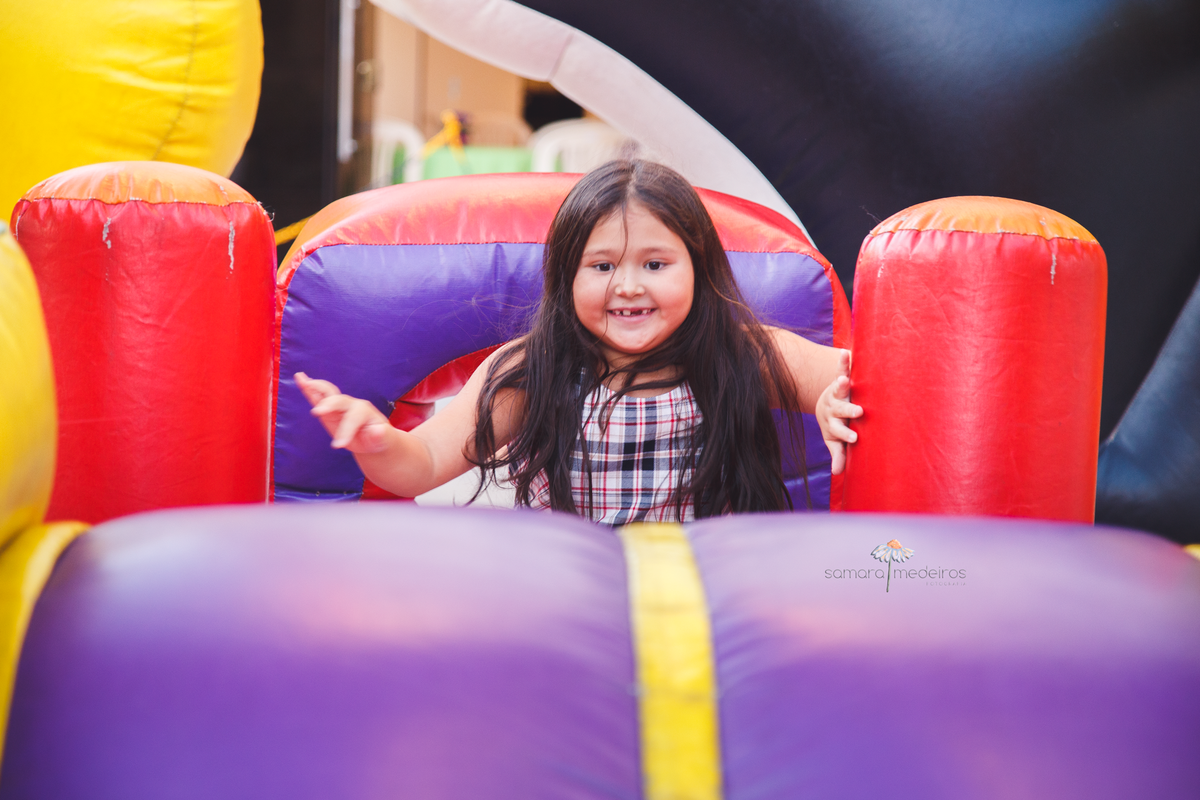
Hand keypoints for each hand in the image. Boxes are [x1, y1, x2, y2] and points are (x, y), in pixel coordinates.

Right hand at [294, 372, 391, 452]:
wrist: (374, 438)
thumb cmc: (379, 438)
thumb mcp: (383, 439)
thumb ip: (380, 435)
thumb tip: (378, 430)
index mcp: (365, 411)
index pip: (354, 418)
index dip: (346, 430)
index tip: (338, 446)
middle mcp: (351, 404)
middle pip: (339, 401)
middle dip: (329, 405)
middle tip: (318, 413)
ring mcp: (339, 405)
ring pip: (328, 393)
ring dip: (316, 387)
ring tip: (303, 381)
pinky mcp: (329, 410)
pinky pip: (318, 397)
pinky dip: (309, 388)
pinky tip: (300, 379)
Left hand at [814, 349, 861, 474]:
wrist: (824, 405)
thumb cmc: (835, 425)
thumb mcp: (835, 440)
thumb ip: (838, 454)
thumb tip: (837, 474)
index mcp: (834, 424)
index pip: (839, 431)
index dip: (845, 435)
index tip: (853, 440)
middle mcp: (834, 408)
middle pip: (841, 410)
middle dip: (848, 411)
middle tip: (858, 411)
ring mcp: (836, 393)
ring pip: (838, 389)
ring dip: (840, 384)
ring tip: (842, 380)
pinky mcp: (840, 380)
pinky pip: (842, 369)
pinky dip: (843, 361)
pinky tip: (846, 352)